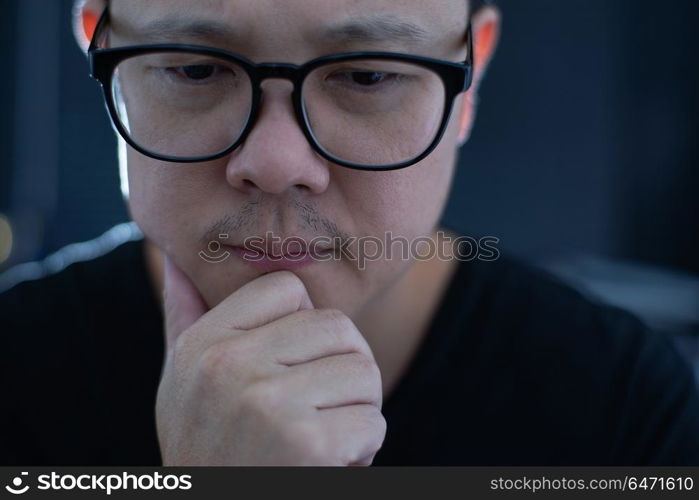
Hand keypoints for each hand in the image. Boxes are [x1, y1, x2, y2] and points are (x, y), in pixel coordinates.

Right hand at [155, 257, 385, 464]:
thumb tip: (178, 260)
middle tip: (319, 406)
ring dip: (357, 409)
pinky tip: (327, 463)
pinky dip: (362, 448)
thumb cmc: (205, 445)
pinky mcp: (306, 443)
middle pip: (338, 328)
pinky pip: (373, 421)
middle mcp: (231, 366)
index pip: (288, 288)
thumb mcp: (180, 379)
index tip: (289, 365)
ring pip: (364, 372)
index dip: (302, 326)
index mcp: (204, 343)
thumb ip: (183, 316)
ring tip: (322, 434)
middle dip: (342, 370)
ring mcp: (268, 403)